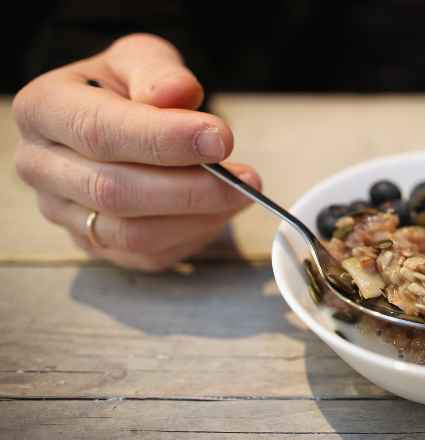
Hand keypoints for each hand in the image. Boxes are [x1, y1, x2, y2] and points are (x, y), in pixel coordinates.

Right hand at [13, 33, 259, 270]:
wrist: (118, 122)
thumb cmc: (129, 89)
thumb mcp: (142, 61)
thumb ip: (159, 73)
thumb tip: (178, 94)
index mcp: (44, 110)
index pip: (99, 131)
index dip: (163, 139)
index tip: (220, 138)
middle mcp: (41, 167)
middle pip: (114, 191)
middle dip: (190, 188)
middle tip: (246, 178)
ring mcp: (64, 214)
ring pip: (132, 233)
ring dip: (198, 217)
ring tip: (241, 192)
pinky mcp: (95, 245)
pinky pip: (148, 255)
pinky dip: (193, 235)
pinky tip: (219, 210)